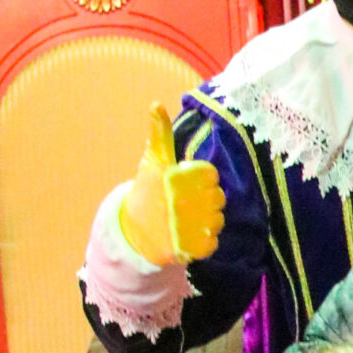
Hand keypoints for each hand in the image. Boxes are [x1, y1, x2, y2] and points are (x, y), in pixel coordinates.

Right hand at [119, 106, 225, 266]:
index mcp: (172, 177)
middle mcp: (178, 201)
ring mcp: (183, 227)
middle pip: (219, 197)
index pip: (211, 175)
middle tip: (190, 203)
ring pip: (218, 220)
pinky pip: (213, 242)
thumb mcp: (152, 160)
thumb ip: (159, 133)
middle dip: (208, 200)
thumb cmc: (147, 191)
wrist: (133, 231)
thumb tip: (155, 103)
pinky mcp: (187, 249)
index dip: (203, 179)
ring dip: (209, 221)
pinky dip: (206, 241)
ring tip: (190, 220)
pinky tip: (192, 235)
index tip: (189, 183)